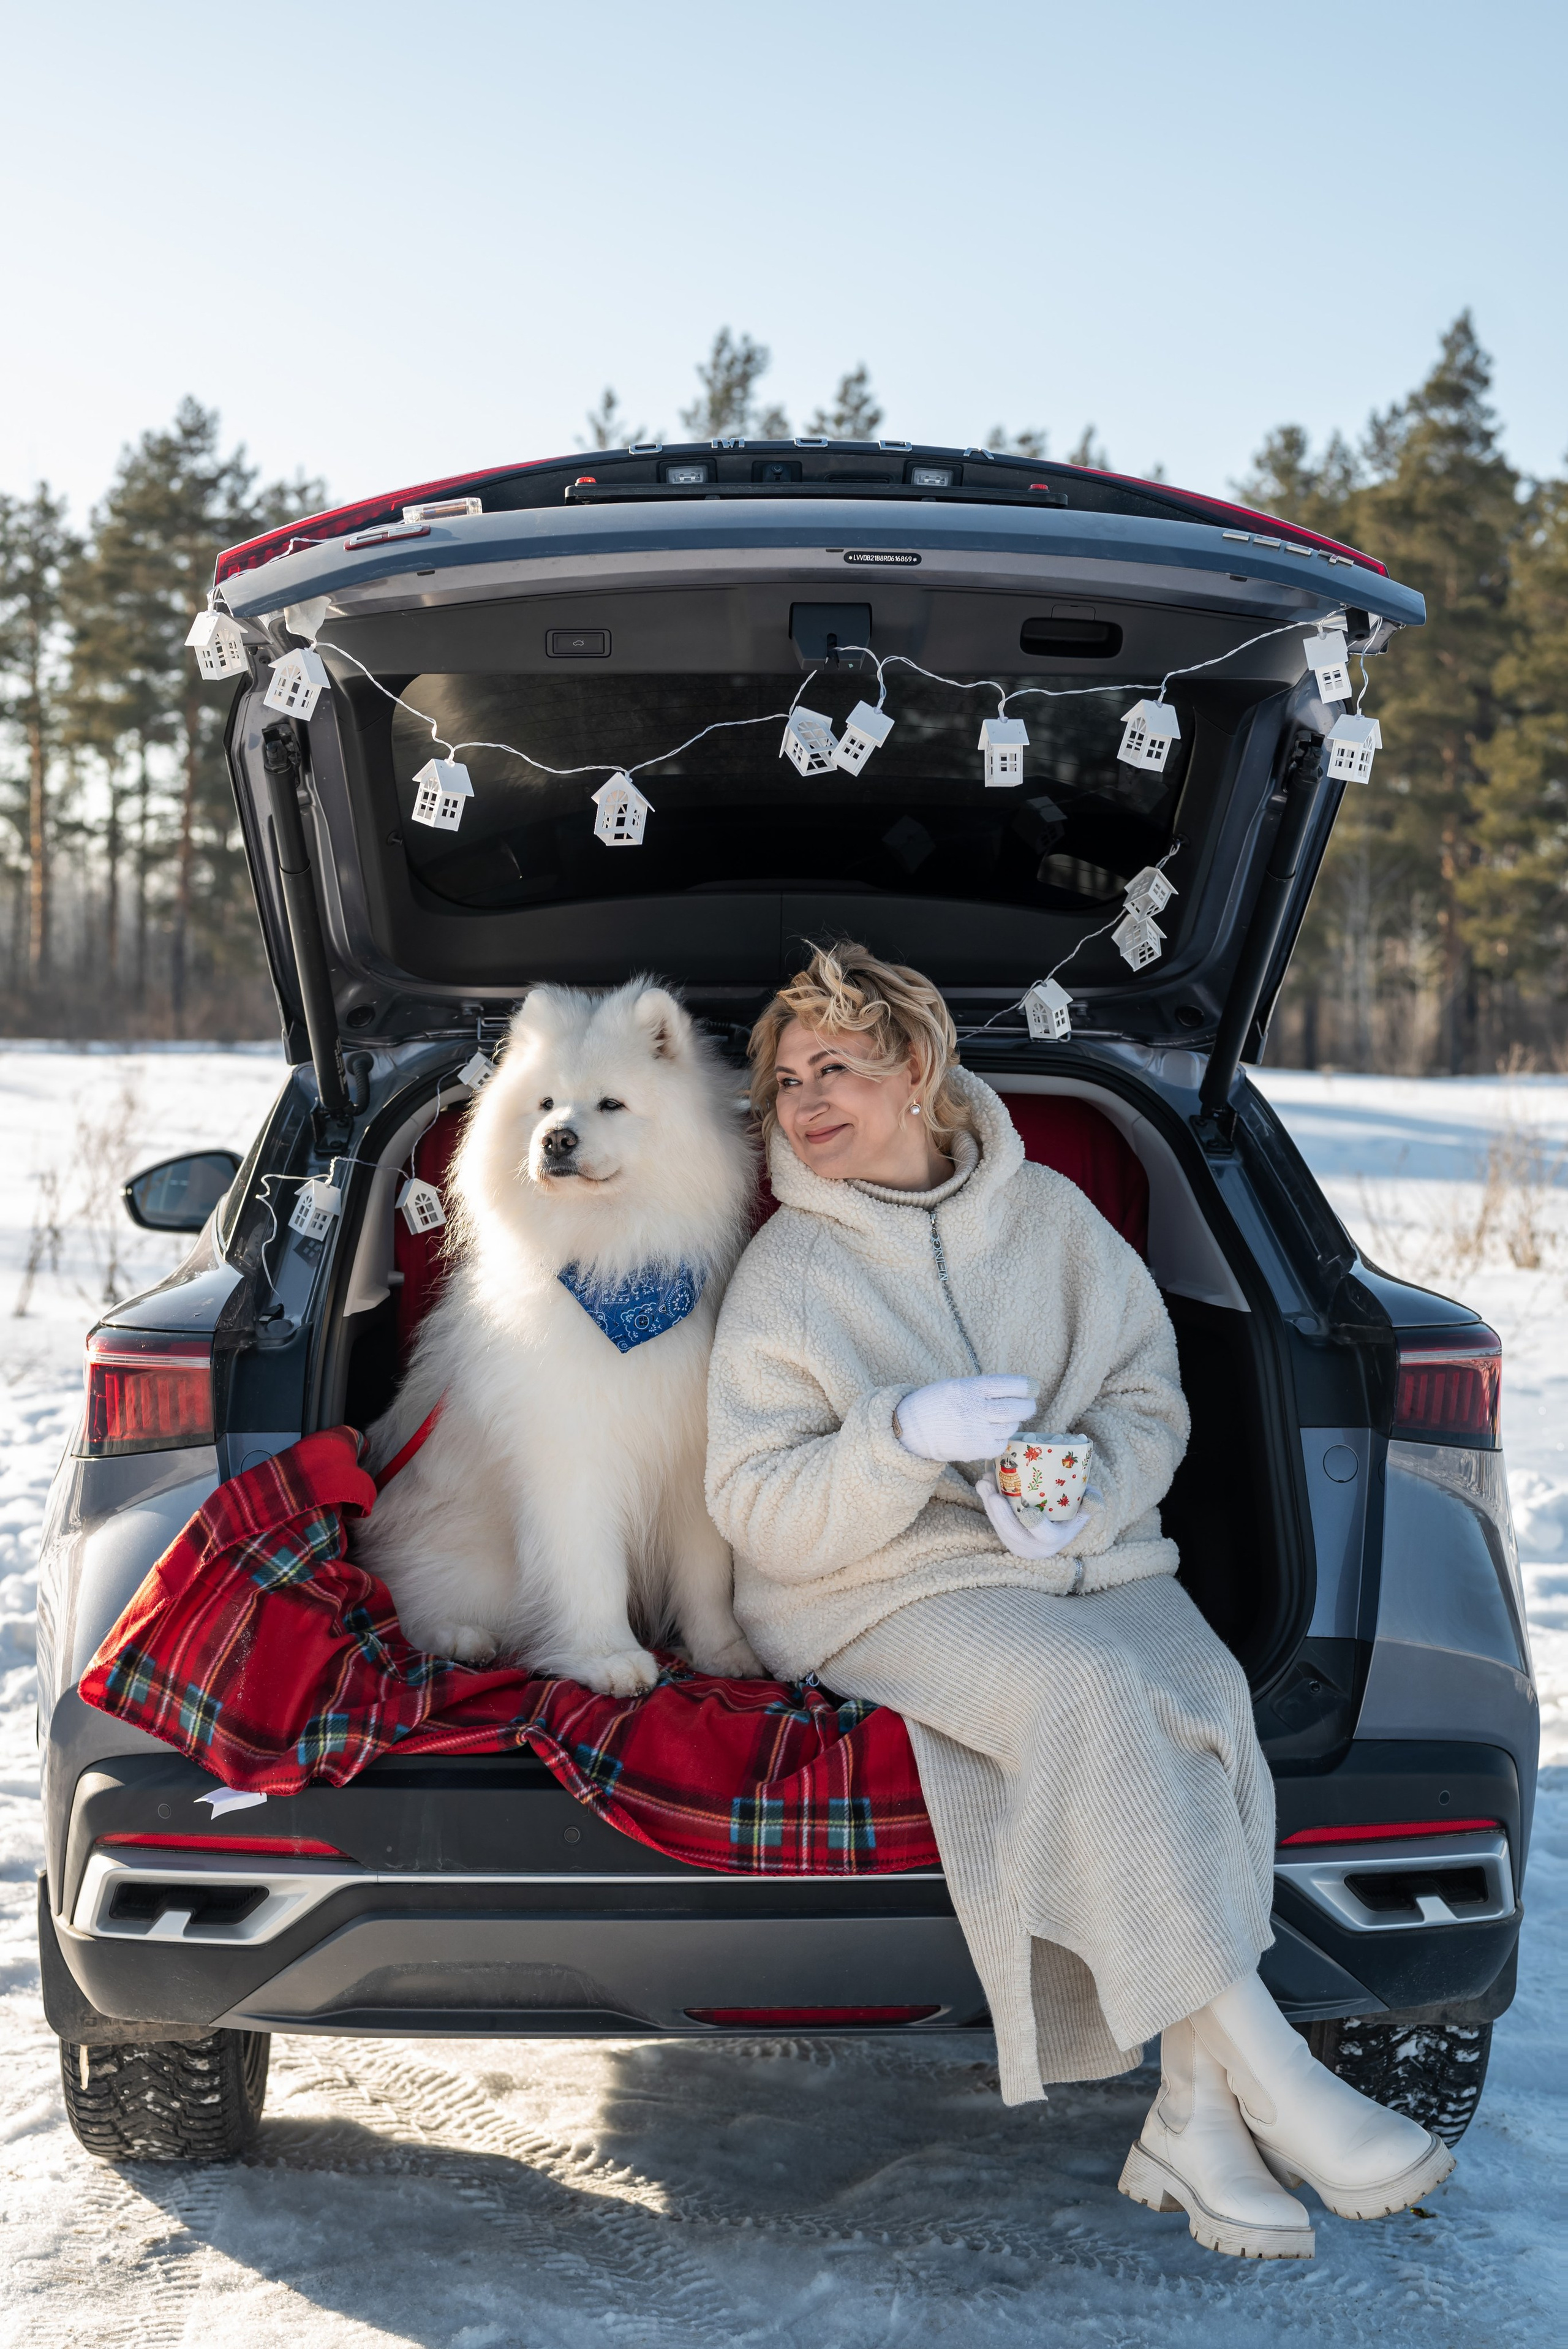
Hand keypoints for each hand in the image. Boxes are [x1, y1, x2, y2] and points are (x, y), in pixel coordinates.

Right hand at [893, 1375, 1037, 1463]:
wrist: (914, 1429)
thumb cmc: (939, 1403)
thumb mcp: (958, 1385)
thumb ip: (985, 1388)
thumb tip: (1021, 1391)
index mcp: (970, 1388)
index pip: (1011, 1385)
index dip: (1027, 1387)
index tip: (1032, 1388)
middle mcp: (975, 1409)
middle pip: (1017, 1409)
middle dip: (1027, 1407)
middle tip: (1028, 1405)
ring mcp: (977, 1432)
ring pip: (1011, 1427)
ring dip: (1011, 1423)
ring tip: (999, 1420)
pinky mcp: (977, 1450)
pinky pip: (1001, 1443)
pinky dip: (1001, 1438)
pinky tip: (989, 1433)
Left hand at [977, 1478, 1102, 1561]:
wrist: (1050, 1532)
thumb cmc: (1068, 1517)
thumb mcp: (1082, 1513)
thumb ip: (1091, 1504)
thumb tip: (1093, 1496)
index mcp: (1052, 1541)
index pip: (1045, 1535)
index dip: (1035, 1525)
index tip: (1027, 1511)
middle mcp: (1031, 1545)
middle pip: (1013, 1533)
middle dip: (1002, 1515)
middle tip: (994, 1495)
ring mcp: (1014, 1541)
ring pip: (999, 1525)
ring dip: (989, 1505)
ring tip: (985, 1483)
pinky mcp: (1003, 1534)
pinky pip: (992, 1519)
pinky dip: (986, 1502)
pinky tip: (984, 1484)